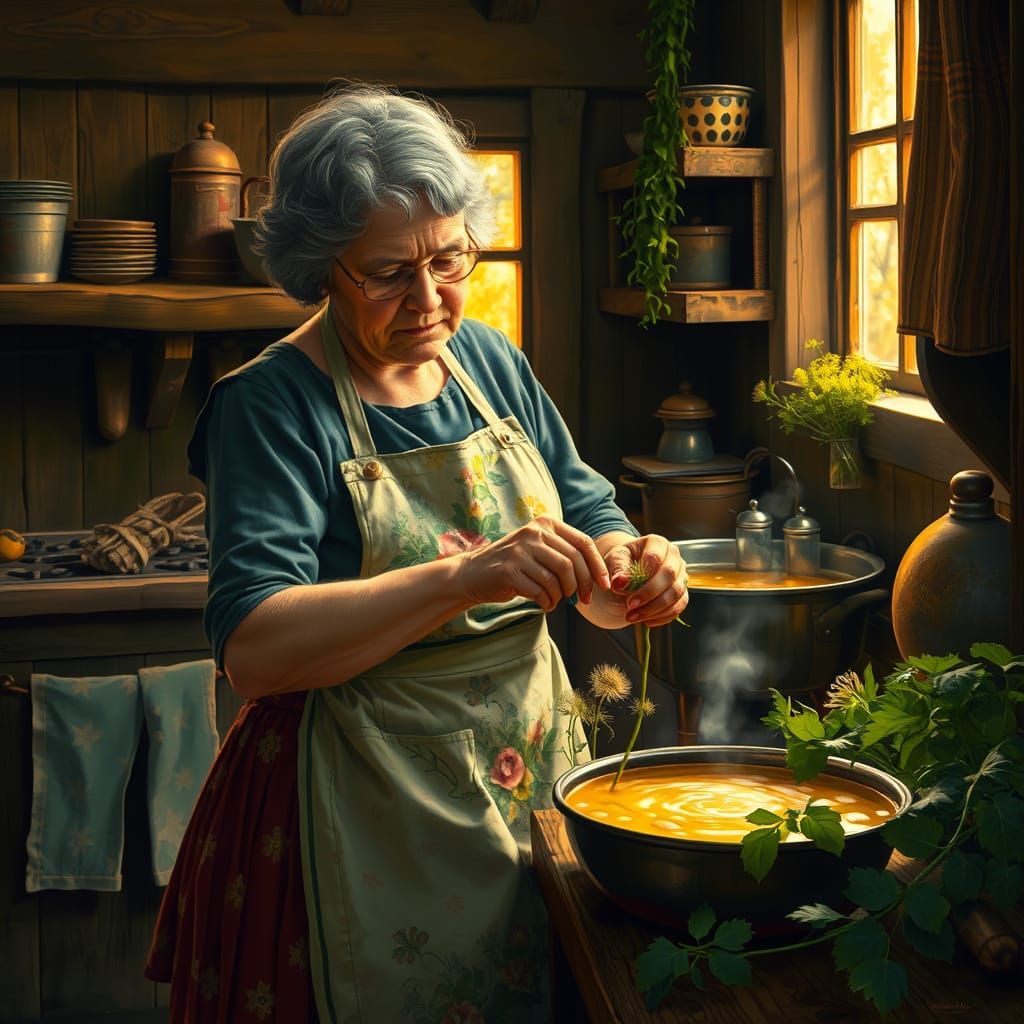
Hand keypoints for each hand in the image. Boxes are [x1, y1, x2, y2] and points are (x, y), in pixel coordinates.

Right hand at [456, 517, 609, 611]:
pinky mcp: (509, 571)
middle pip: (572, 563)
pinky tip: (544, 604)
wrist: (473, 573)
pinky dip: (547, 602)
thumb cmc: (513, 565)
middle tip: (582, 600)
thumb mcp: (539, 548)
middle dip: (582, 586)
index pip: (583, 543)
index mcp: (545, 524)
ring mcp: (520, 552)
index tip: (604, 585)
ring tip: (556, 600)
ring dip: (561, 596)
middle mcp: (533, 533)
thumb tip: (598, 575)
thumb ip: (564, 552)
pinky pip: (541, 592)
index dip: (597, 566)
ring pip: (557, 579)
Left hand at [604, 534, 687, 627]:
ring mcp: (681, 574)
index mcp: (657, 543)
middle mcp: (673, 557)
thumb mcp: (615, 561)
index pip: (655, 558)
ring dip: (655, 609)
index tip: (625, 594)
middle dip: (649, 595)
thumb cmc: (622, 563)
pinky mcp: (683, 592)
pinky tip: (646, 621)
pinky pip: (679, 606)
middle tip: (630, 608)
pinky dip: (663, 616)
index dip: (642, 578)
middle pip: (669, 576)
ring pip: (676, 594)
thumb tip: (620, 583)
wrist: (630, 572)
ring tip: (633, 617)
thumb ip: (617, 570)